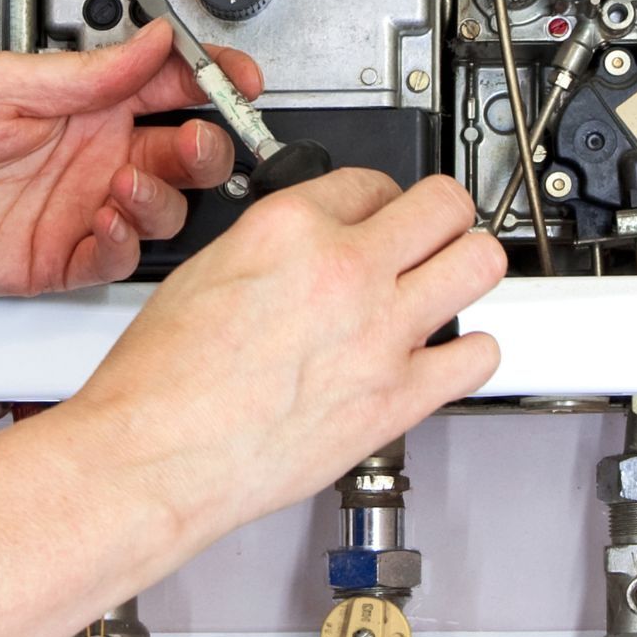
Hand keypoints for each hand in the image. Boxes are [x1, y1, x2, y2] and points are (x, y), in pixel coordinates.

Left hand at [0, 21, 262, 294]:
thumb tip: (157, 40)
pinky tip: (104, 224)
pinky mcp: (59, 258)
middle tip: (197, 141)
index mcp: (86, 102)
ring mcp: (79, 207)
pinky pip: (115, 259)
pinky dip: (123, 245)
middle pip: (184, 153)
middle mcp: (92, 154)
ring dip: (160, 197)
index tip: (238, 79)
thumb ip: (91, 72)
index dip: (212, 81)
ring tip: (124, 184)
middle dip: (206, 146)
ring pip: (162, 209)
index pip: (171, 86)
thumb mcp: (5, 80)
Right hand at [69, 169, 506, 530]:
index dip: (376, 199)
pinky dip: (470, 351)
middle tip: (432, 232)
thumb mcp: (205, 270)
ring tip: (448, 280)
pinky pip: (478, 355)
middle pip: (445, 205)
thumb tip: (310, 248)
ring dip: (468, 266)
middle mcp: (345, 270)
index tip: (377, 216)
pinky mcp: (399, 398)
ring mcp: (381, 333)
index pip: (372, 181)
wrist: (156, 455)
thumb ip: (276, 248)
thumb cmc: (161, 380)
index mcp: (290, 228)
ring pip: (481, 263)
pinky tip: (446, 353)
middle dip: (441, 215)